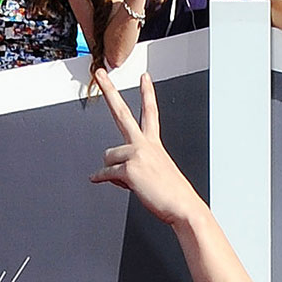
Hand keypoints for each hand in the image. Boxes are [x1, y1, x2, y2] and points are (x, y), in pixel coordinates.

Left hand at [92, 72, 202, 226]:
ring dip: (112, 169)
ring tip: (127, 181)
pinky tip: (97, 179)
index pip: (150, 113)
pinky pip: (107, 172)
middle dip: (109, 90)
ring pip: (109, 155)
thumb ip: (136, 168)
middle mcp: (145, 145)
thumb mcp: (157, 175)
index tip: (145, 77)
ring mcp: (137, 154)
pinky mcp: (129, 169)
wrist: (184, 208)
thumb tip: (116, 173)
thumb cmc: (174, 196)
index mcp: (154, 144)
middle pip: (122, 112)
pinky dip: (102, 177)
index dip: (147, 92)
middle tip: (100, 73)